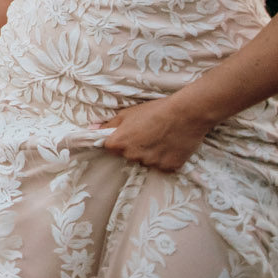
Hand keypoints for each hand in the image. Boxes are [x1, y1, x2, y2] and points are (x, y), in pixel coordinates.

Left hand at [99, 96, 215, 172]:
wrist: (186, 113)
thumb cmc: (155, 110)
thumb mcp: (127, 114)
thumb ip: (108, 125)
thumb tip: (91, 129)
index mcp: (119, 143)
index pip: (111, 148)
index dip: (119, 140)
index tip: (129, 134)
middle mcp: (133, 156)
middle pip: (129, 156)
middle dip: (135, 147)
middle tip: (149, 133)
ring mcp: (151, 163)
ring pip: (147, 161)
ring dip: (151, 153)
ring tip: (162, 138)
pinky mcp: (169, 167)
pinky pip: (163, 165)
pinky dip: (166, 158)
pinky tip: (171, 145)